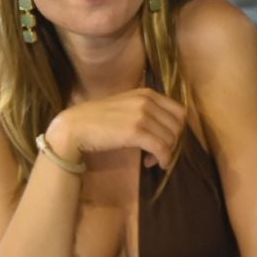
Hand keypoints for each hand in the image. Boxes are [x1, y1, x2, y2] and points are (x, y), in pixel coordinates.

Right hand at [53, 88, 187, 168]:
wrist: (76, 127)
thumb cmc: (99, 119)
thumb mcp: (126, 106)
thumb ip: (146, 110)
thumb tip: (165, 129)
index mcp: (148, 93)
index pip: (179, 111)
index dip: (176, 129)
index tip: (164, 140)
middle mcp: (148, 101)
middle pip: (177, 126)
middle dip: (171, 142)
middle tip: (157, 152)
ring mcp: (142, 115)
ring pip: (171, 138)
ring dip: (165, 152)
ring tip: (151, 159)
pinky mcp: (136, 132)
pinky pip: (161, 148)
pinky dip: (162, 159)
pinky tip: (152, 164)